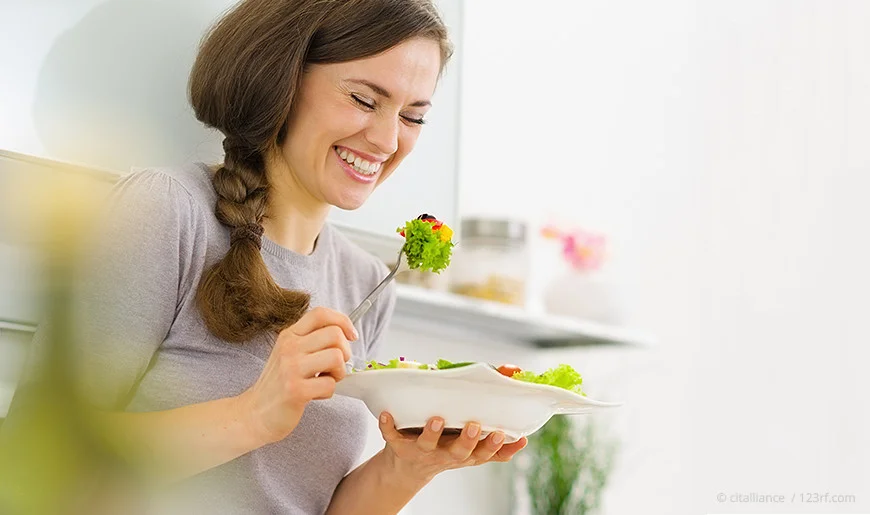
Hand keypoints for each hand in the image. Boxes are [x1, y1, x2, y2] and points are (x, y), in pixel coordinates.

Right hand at [238, 307, 357, 444]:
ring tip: (325, 380)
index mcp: (289, 335)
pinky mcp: (296, 390)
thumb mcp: (289, 353)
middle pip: (335, 334)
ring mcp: (291, 368)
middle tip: (335, 366)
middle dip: (345, 352)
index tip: (351, 336)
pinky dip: (328, 392)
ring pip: (336, 357)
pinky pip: (330, 384)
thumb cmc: (279, 383)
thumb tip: (345, 332)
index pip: (321, 314)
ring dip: (339, 373)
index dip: (343, 321)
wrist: (255, 413)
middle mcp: (289, 347)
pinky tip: (314, 394)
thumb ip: (311, 340)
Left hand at [377, 412, 527, 482]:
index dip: (493, 446)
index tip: (503, 433)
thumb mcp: (470, 449)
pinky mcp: (398, 446)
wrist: (405, 466)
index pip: (483, 453)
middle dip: (468, 441)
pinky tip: (386, 414)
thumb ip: (495, 446)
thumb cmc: (444, 447)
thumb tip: (524, 438)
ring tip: (437, 419)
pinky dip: (388, 426)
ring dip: (432, 432)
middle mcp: (444, 454)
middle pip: (459, 452)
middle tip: (475, 425)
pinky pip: (391, 436)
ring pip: (427, 444)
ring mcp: (421, 451)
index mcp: (463, 453)